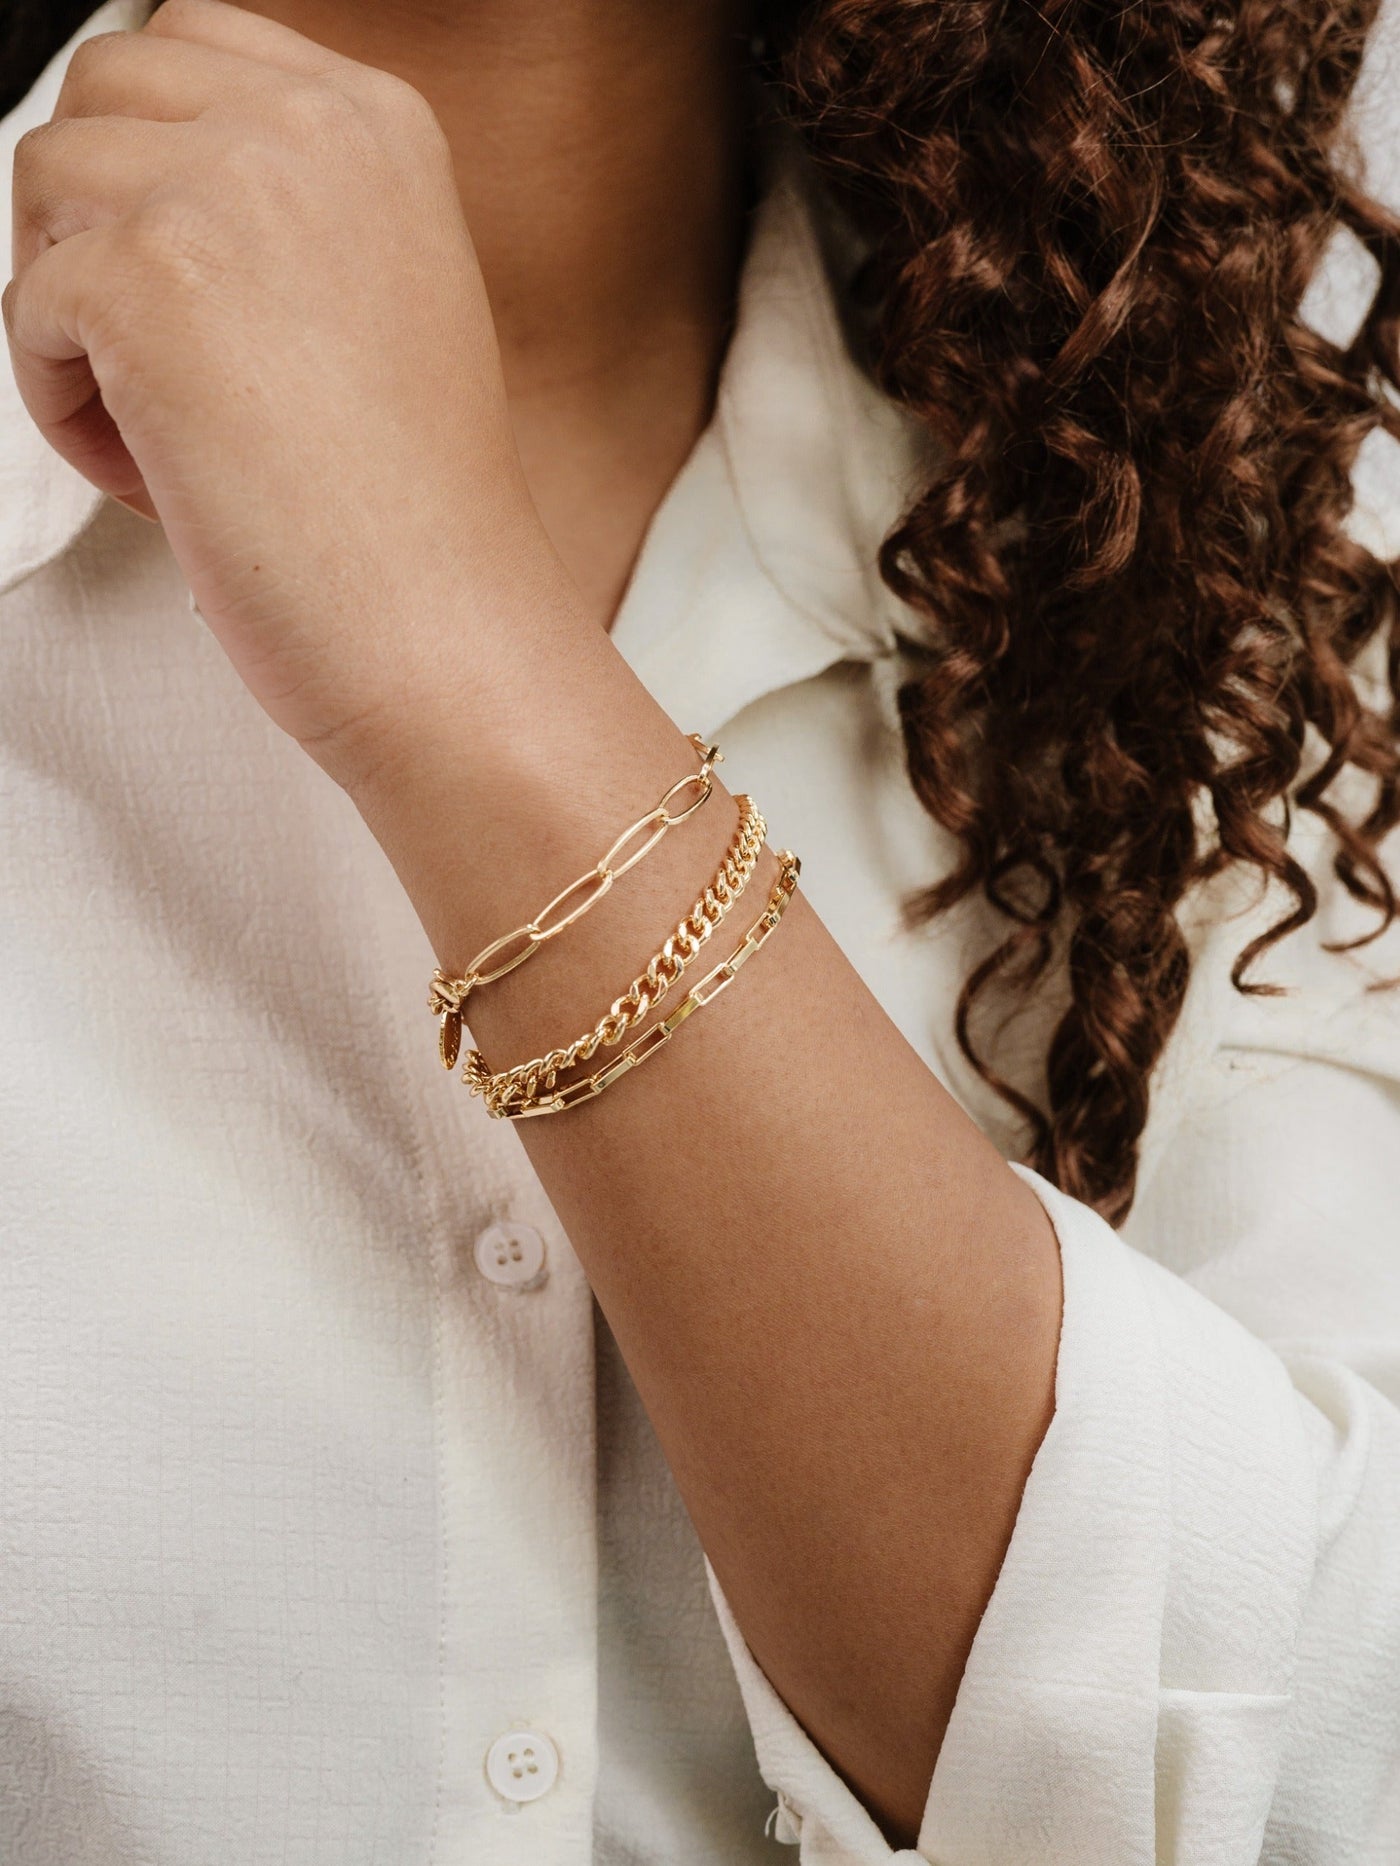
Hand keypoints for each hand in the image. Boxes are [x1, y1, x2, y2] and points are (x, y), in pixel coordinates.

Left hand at [3, 0, 567, 789]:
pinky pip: (26, 304)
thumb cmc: (420, 510)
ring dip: (74, 307)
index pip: (195, 43)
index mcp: (381, 124)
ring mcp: (223, 192)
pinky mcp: (144, 280)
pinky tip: (160, 473)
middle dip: (98, 213)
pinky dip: (65, 402)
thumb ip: (293, 211)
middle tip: (156, 346)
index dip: (154, 154)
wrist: (443, 623)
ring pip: (45, 184)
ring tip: (162, 424)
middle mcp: (308, 128)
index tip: (173, 262)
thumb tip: (155, 191)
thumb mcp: (389, 299)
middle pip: (102, 86)